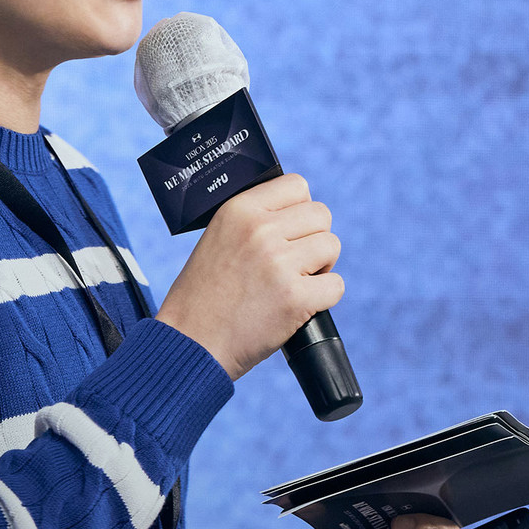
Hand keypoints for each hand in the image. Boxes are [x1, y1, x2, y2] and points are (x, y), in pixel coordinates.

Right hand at [154, 173, 342, 379]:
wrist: (191, 343)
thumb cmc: (204, 295)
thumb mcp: (217, 238)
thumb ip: (253, 221)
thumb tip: (297, 211)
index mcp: (238, 210)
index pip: (296, 185)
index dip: (300, 209)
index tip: (290, 231)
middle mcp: (259, 230)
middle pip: (321, 214)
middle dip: (314, 238)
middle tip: (294, 262)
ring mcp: (278, 263)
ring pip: (332, 246)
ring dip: (321, 267)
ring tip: (294, 282)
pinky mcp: (294, 297)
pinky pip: (336, 285)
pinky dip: (323, 299)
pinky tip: (299, 306)